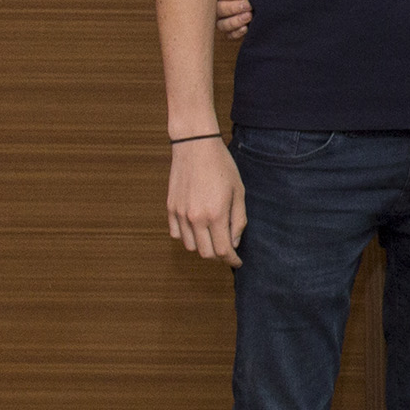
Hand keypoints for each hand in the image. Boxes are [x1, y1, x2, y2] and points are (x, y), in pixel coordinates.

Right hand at [167, 138, 246, 265]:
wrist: (195, 147)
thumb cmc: (222, 167)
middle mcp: (195, 218)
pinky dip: (187, 237)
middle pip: (206, 253)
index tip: (237, 262)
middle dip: (219, 256)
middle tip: (228, 251)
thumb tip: (234, 242)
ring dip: (203, 246)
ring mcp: (180, 214)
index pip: (223, 250)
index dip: (232, 260)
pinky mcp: (170, 208)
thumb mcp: (239, 192)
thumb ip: (238, 220)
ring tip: (214, 237)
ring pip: (190, 246)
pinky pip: (176, 234)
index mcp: (216, 215)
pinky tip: (197, 229)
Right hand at [215, 0, 250, 39]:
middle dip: (234, 8)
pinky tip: (247, 28)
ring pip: (221, 24)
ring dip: (234, 22)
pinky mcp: (233, 28)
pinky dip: (236, 33)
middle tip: (250, 6)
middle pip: (219, 9)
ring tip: (249, 17)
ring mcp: (225, 17)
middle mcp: (220, 2)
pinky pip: (229, 35)